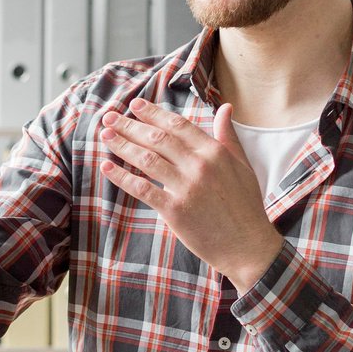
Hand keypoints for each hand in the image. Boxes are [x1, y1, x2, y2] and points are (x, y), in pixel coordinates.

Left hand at [98, 99, 281, 288]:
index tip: (134, 105)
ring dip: (122, 145)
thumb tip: (225, 107)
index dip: (153, 113)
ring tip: (105, 134)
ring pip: (147, 159)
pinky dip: (122, 177)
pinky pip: (142, 189)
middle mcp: (199, 166)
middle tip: (110, 117)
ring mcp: (186, 188)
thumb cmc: (245, 206)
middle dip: (130, 125)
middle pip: (157, 138)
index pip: (177, 125)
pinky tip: (106, 166)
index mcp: (215, 152)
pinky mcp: (175, 211)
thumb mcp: (242, 166)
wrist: (247, 246)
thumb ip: (228, 136)